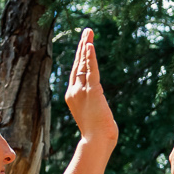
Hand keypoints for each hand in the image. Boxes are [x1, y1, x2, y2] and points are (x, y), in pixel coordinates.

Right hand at [64, 28, 117, 151]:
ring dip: (86, 46)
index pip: (77, 72)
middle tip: (87, 31)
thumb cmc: (98, 135)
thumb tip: (100, 105)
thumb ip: (95, 105)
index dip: (80, 57)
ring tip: (89, 32)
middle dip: (82, 46)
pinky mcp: (92, 92)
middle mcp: (74, 91)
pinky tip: (90, 46)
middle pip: (78, 64)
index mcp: (73, 96)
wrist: (95, 142)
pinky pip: (91, 71)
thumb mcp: (94, 115)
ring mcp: (81, 91)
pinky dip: (90, 57)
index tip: (84, 44)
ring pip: (83, 64)